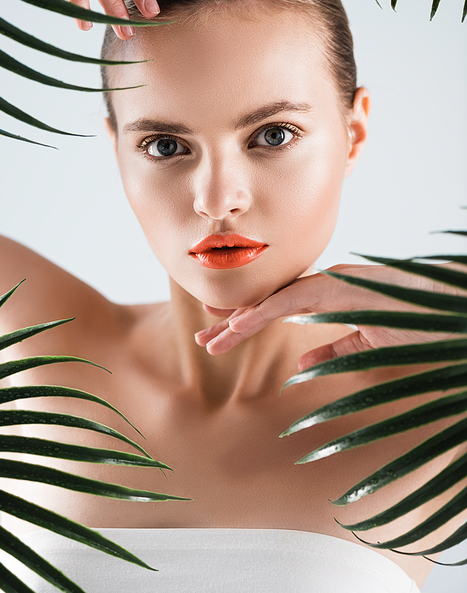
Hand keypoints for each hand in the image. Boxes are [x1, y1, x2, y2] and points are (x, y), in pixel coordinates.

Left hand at [195, 264, 444, 368]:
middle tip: (204, 339)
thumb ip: (333, 348)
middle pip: (268, 302)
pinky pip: (291, 302)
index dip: (249, 318)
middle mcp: (323, 284)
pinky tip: (237, 327)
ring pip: (272, 301)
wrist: (450, 307)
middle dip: (234, 320)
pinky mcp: (336, 288)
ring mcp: (328, 283)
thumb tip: (299, 363)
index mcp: (329, 294)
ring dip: (239, 321)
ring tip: (210, 341)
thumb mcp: (366, 342)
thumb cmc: (414, 322)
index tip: (222, 333)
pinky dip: (262, 313)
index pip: (280, 306)